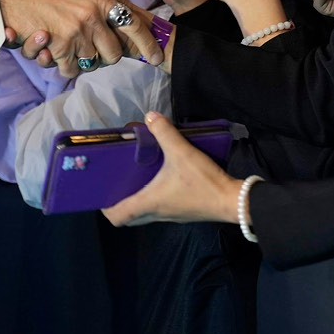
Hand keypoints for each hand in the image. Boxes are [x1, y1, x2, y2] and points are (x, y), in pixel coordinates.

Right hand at [0, 0, 162, 75]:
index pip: (134, 24)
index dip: (148, 44)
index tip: (156, 58)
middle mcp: (92, 13)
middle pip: (115, 52)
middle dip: (106, 57)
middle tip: (92, 53)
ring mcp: (77, 30)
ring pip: (94, 63)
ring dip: (83, 61)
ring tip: (68, 49)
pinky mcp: (60, 45)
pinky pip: (72, 69)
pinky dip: (65, 67)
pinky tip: (55, 55)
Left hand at [102, 112, 241, 225]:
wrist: (233, 201)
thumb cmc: (203, 181)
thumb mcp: (182, 152)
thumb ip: (164, 132)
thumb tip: (150, 116)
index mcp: (149, 203)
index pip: (117, 217)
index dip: (105, 208)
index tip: (101, 194)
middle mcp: (157, 214)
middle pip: (130, 217)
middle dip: (120, 203)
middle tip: (117, 184)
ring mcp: (171, 216)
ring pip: (145, 213)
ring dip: (138, 199)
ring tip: (135, 178)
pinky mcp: (184, 212)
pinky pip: (161, 209)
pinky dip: (154, 197)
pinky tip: (161, 179)